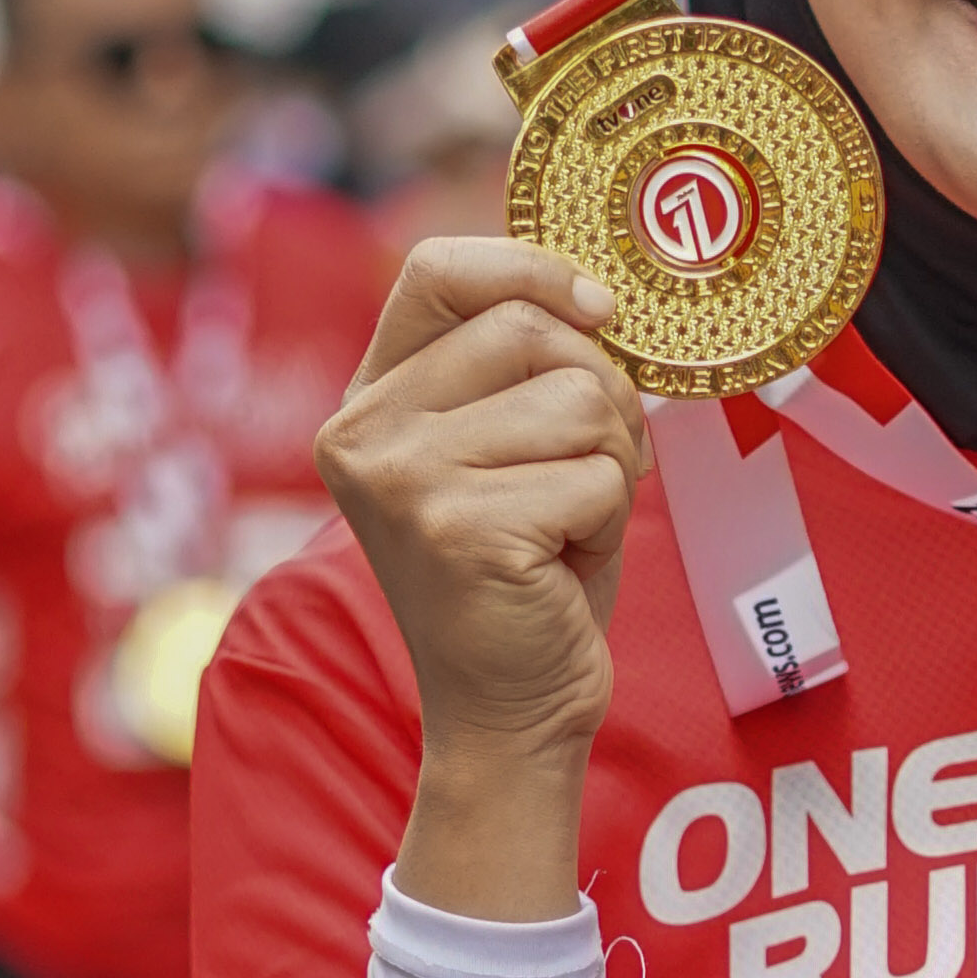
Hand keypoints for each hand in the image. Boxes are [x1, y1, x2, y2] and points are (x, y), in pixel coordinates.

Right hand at [316, 239, 643, 799]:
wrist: (510, 708)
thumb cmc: (529, 568)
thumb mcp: (509, 447)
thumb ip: (525, 366)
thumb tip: (599, 291)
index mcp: (372, 398)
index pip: (437, 269)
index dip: (532, 269)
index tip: (600, 309)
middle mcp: (366, 432)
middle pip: (530, 330)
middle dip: (601, 393)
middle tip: (593, 466)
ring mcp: (404, 481)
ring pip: (579, 401)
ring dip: (610, 464)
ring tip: (569, 522)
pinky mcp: (461, 530)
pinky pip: (597, 477)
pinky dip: (609, 521)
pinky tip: (563, 564)